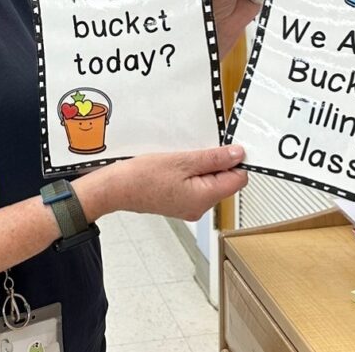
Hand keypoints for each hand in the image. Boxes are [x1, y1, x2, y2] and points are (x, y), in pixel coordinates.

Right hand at [79, 145, 248, 221]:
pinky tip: (176, 165)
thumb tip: (238, 155)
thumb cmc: (142, 176)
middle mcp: (200, 207)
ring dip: (201, 166)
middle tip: (196, 150)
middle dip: (216, 163)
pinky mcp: (180, 202)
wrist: (116, 188)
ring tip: (182, 158)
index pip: (238, 179)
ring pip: (209, 182)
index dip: (235, 160)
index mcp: (204, 198)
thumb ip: (213, 158)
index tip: (225, 147)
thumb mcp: (182, 160)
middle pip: (225, 181)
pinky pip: (196, 185)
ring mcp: (190, 206)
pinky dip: (191, 173)